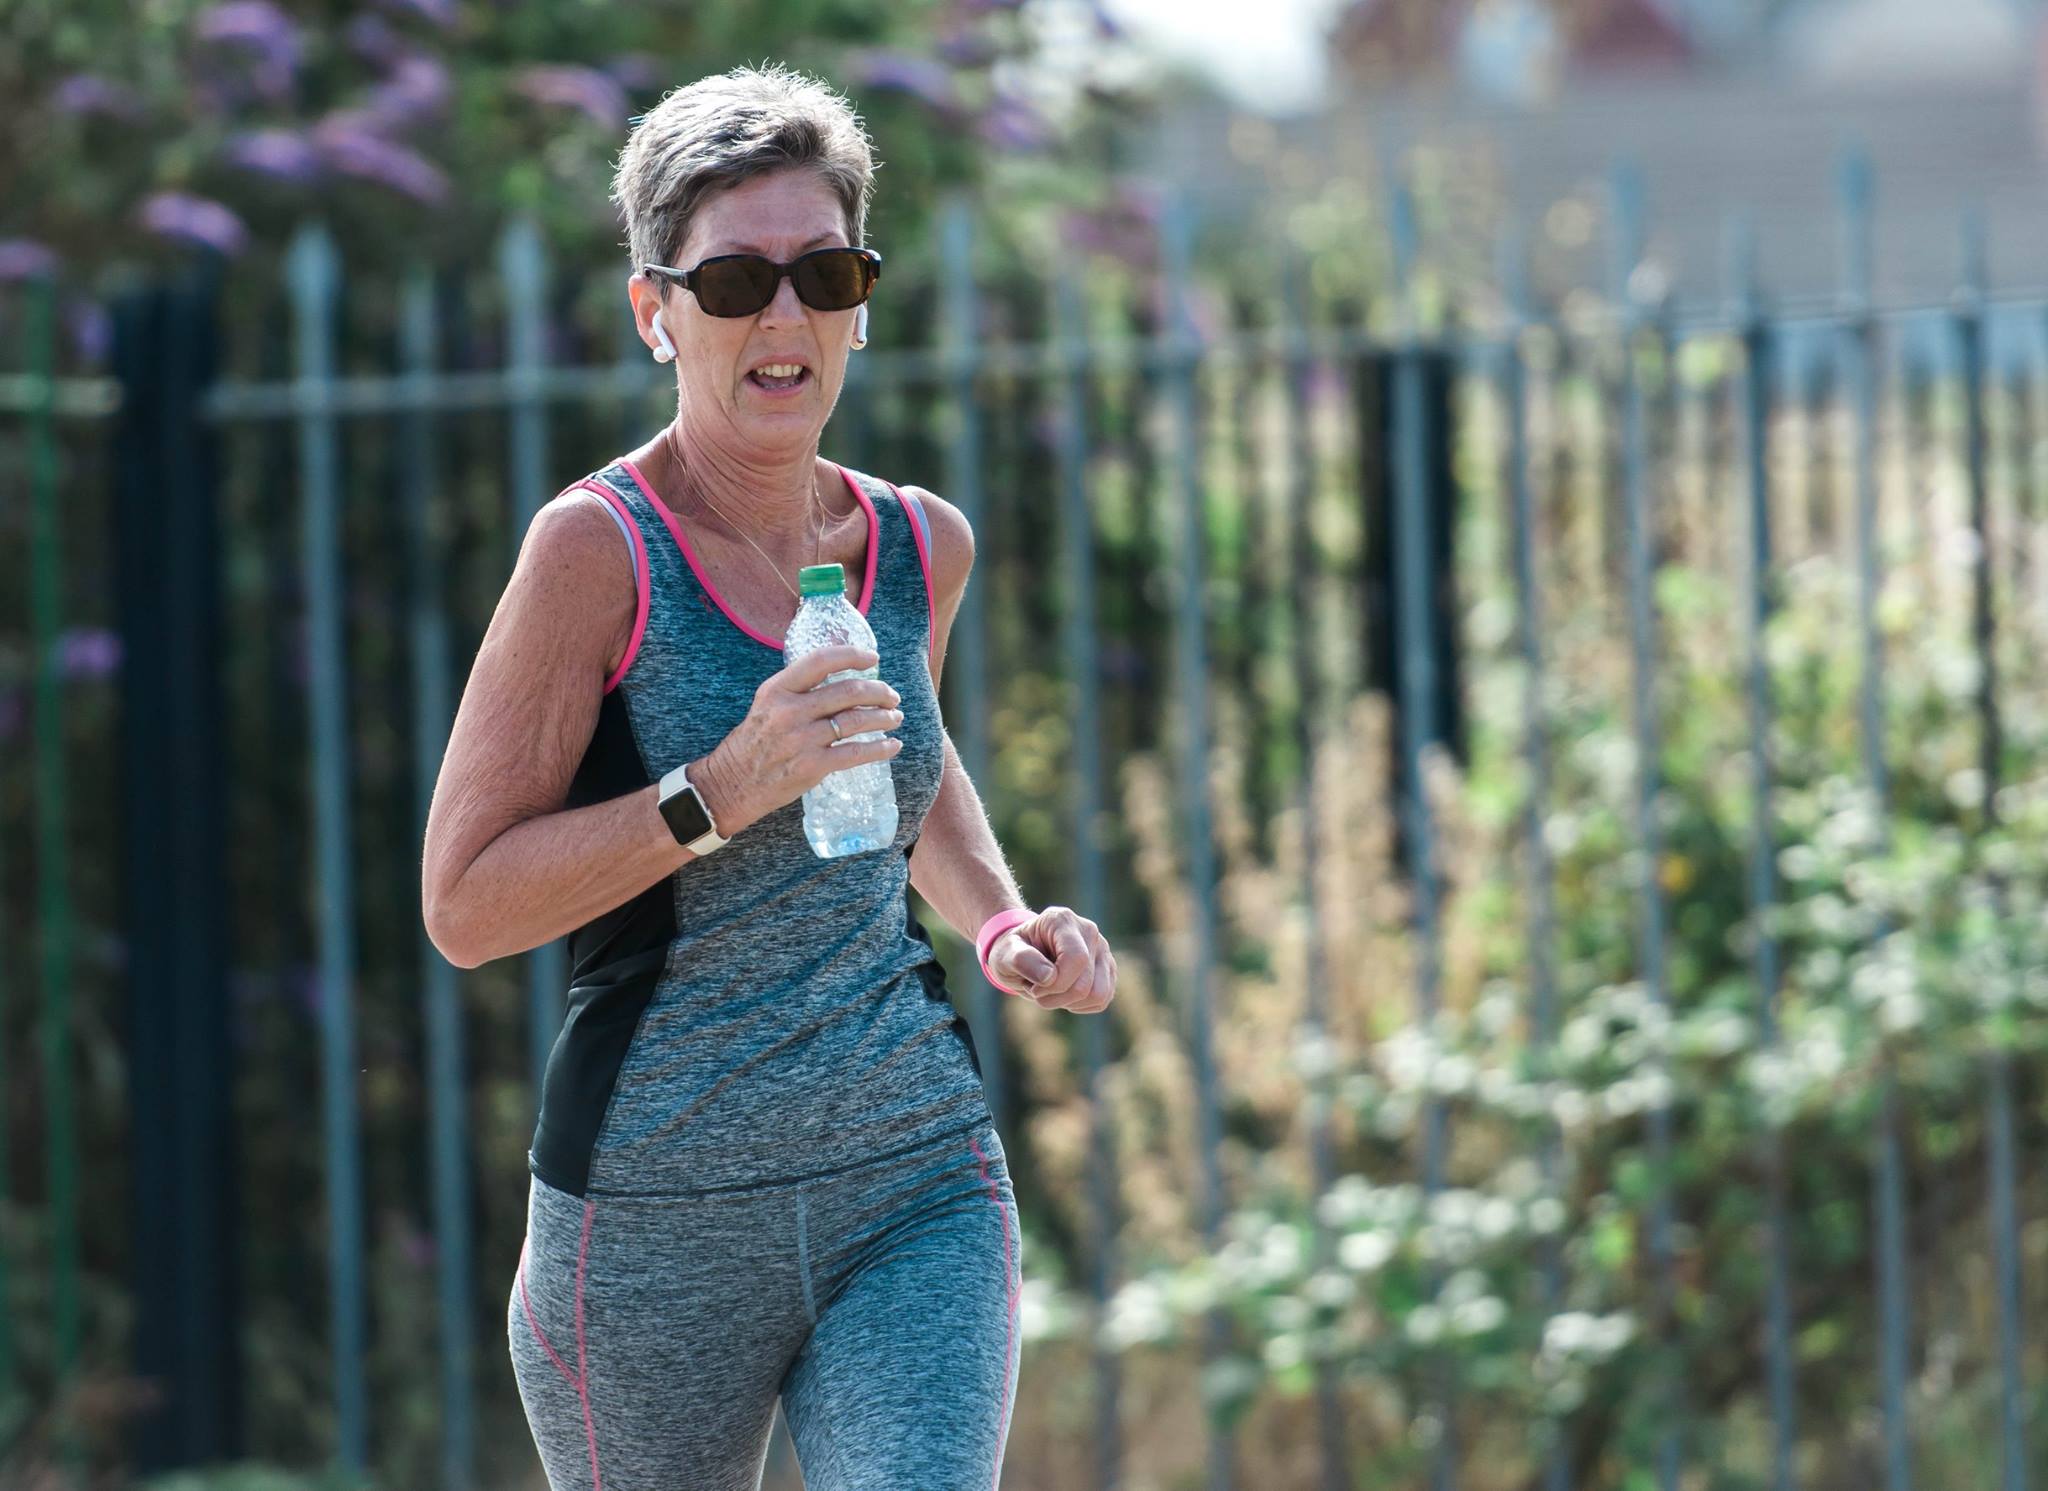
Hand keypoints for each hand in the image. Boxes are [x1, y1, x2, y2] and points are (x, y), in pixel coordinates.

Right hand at [699, 644, 902, 832]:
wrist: (733, 783)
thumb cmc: (756, 740)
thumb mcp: (770, 702)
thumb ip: (801, 683)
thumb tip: (839, 657)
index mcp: (777, 689)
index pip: (821, 660)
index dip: (852, 655)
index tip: (873, 657)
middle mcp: (789, 710)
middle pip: (848, 692)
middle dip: (879, 691)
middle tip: (892, 696)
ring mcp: (801, 739)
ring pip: (857, 721)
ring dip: (884, 718)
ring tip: (895, 718)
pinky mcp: (812, 766)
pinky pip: (856, 753)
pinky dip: (880, 748)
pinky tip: (892, 746)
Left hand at [989, 905, 1116, 1012]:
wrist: (1022, 952)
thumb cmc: (1012, 952)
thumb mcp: (1004, 954)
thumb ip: (1021, 960)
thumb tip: (1050, 977)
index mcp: (1062, 920)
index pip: (1076, 959)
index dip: (1056, 984)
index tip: (1033, 988)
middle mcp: (1089, 931)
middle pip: (1086, 983)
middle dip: (1057, 997)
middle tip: (1036, 992)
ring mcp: (1102, 949)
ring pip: (1099, 994)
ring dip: (1070, 1003)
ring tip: (1051, 993)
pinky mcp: (1108, 968)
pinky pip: (1103, 999)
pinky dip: (1081, 1006)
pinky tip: (1064, 995)